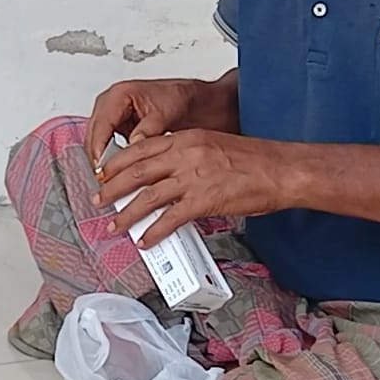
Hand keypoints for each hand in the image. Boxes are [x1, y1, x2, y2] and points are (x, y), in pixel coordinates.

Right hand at [86, 74, 238, 166]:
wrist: (193, 102)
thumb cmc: (179, 99)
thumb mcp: (164, 114)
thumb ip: (147, 130)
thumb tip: (134, 146)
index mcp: (118, 96)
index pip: (100, 126)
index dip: (99, 149)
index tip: (102, 168)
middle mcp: (110, 105)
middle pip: (93, 136)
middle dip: (97, 159)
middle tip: (104, 180)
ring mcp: (111, 117)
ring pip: (97, 143)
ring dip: (103, 161)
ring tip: (110, 181)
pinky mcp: (116, 128)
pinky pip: (106, 146)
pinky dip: (111, 160)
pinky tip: (118, 173)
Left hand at [94, 129, 291, 246]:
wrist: (282, 169)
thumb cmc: (253, 160)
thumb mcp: (211, 145)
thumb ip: (184, 156)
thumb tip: (163, 174)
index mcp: (184, 139)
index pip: (138, 150)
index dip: (116, 164)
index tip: (104, 174)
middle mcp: (184, 155)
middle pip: (135, 173)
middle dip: (112, 189)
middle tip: (97, 200)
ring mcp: (193, 178)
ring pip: (147, 198)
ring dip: (125, 215)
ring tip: (113, 225)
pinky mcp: (204, 200)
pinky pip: (171, 219)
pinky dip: (154, 232)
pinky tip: (145, 240)